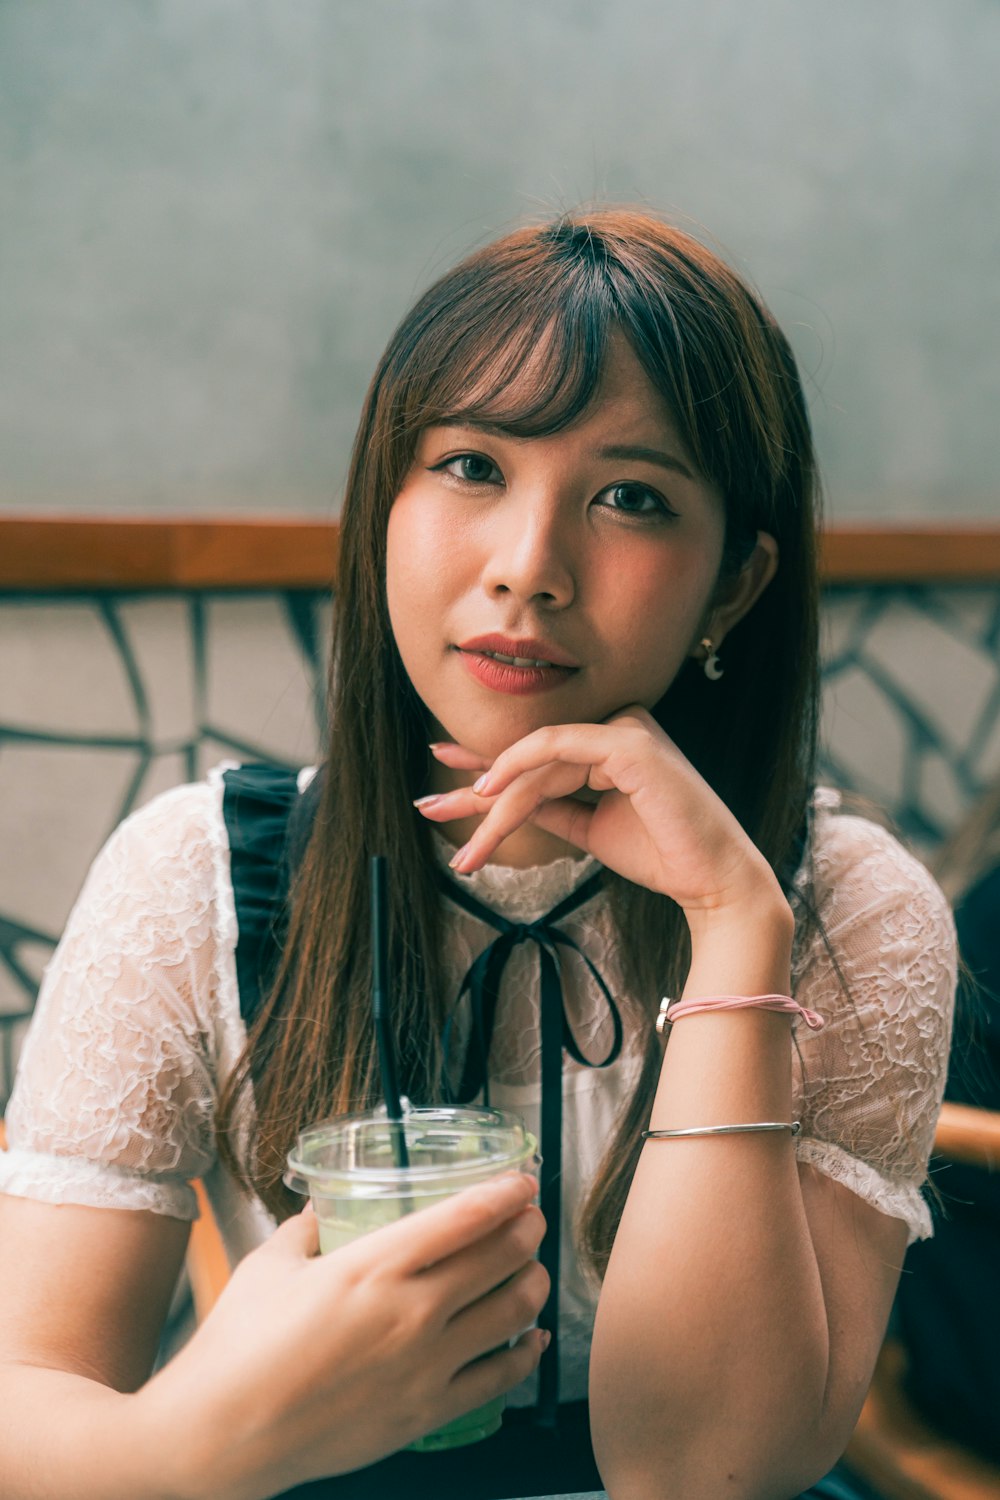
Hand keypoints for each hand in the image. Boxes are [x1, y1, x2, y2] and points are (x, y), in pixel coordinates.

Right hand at [146, 1173, 547, 1499]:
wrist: (221, 1436)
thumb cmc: (238, 1345)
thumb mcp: (270, 1264)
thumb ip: (306, 1229)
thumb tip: (323, 1209)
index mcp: (374, 1266)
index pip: (464, 1217)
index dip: (505, 1193)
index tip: (523, 1180)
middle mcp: (411, 1312)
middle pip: (500, 1258)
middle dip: (527, 1230)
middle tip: (531, 1218)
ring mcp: (424, 1367)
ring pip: (512, 1314)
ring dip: (533, 1284)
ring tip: (533, 1271)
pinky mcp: (425, 1414)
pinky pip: (498, 1380)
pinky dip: (526, 1355)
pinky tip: (533, 1341)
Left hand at [419, 707, 781, 919]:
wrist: (713, 881)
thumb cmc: (662, 855)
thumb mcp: (592, 829)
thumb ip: (553, 808)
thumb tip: (504, 804)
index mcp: (612, 745)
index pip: (540, 757)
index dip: (488, 768)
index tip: (447, 784)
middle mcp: (619, 728)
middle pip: (531, 761)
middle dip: (475, 789)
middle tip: (428, 806)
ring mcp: (625, 730)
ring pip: (538, 764)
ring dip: (493, 806)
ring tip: (463, 848)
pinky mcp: (629, 743)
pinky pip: (558, 747)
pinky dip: (519, 766)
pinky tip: (487, 792)